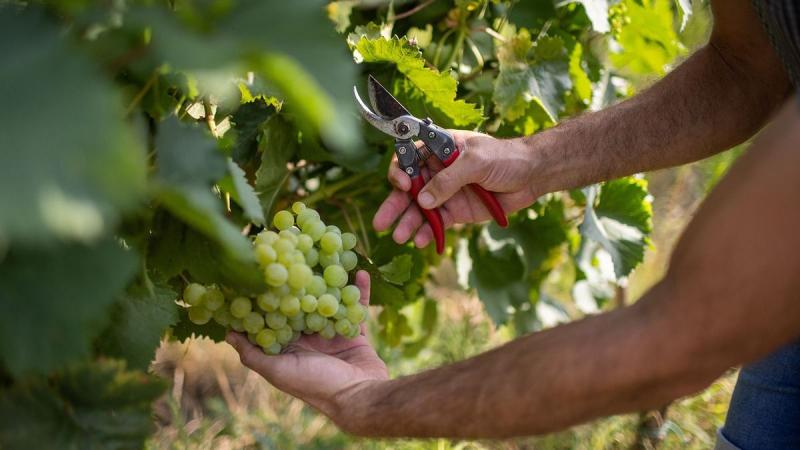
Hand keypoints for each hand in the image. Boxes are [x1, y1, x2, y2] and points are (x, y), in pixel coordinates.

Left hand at [226, 270, 387, 421]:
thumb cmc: (316, 385)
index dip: (266, 296)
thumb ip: (253, 354)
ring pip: (327, 300)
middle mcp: (307, 338)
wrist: (358, 396)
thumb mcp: (279, 371)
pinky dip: (359, 291)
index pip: (272, 316)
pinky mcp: (353, 332)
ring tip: (329, 255)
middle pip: (300, 303)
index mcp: (287, 347)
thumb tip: (228, 333)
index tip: (260, 270)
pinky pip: (356, 307)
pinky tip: (361, 272)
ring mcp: (330, 334)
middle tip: (296, 251)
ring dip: (329, 280)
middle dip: (298, 281)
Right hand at [373, 130, 538, 248]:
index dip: (400, 172)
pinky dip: (426, 233)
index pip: (409, 158)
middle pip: (408, 188)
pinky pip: (435, 224)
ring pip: (419, 209)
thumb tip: (423, 201)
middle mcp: (437, 170)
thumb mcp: (476, 162)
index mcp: (438, 149)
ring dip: (408, 223)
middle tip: (381, 223)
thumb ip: (449, 179)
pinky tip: (419, 241)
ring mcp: (445, 193)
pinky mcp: (455, 212)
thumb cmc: (505, 158)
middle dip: (394, 205)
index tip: (403, 186)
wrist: (532, 176)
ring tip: (399, 238)